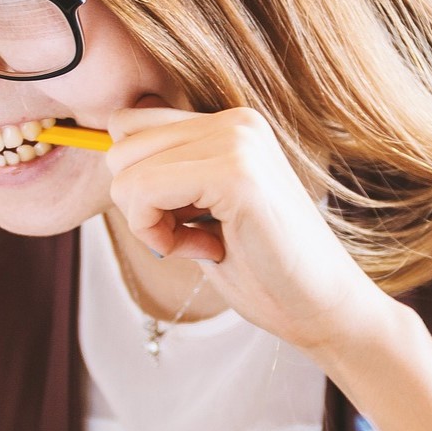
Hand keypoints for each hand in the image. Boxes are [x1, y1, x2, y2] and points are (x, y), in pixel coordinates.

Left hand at [106, 101, 390, 352]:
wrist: (323, 309)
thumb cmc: (264, 271)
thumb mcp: (203, 212)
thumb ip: (167, 178)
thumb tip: (108, 155)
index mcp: (230, 124)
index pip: (130, 126)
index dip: (138, 184)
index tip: (181, 222)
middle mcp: (235, 121)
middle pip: (120, 144)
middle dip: (138, 203)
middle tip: (189, 237)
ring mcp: (238, 141)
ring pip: (126, 169)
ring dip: (148, 221)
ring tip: (202, 243)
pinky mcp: (237, 174)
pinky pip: (144, 191)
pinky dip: (156, 233)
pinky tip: (204, 250)